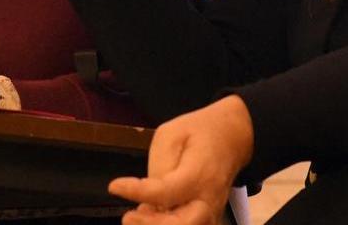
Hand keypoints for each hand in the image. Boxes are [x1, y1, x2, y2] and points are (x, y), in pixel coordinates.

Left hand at [109, 96, 254, 224]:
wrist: (232, 137)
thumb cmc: (198, 132)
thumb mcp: (172, 134)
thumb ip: (159, 165)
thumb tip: (148, 195)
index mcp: (200, 173)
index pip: (167, 191)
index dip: (138, 192)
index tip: (115, 186)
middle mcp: (209, 199)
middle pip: (183, 224)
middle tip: (128, 216)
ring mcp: (211, 212)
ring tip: (135, 218)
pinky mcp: (208, 218)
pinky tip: (149, 219)